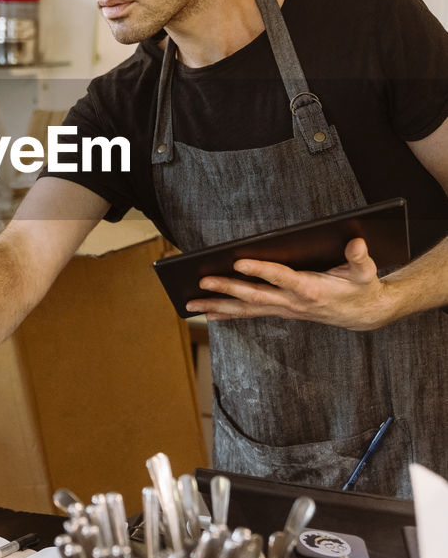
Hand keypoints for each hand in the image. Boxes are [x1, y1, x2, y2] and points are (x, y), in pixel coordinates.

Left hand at [184, 238, 396, 330]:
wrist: (364, 314)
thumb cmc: (362, 288)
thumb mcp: (366, 272)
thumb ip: (360, 258)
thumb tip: (357, 243)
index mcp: (311, 289)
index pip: (281, 278)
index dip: (261, 270)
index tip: (238, 262)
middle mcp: (293, 302)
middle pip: (254, 296)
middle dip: (226, 288)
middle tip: (201, 281)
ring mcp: (284, 309)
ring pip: (246, 308)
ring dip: (217, 305)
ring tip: (191, 303)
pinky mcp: (281, 311)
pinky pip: (250, 313)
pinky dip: (228, 313)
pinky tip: (207, 313)